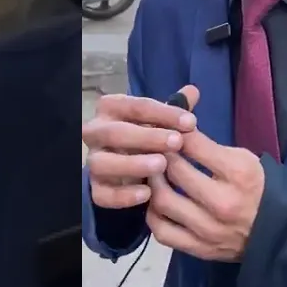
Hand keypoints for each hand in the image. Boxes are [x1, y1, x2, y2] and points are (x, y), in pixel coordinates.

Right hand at [82, 85, 199, 208]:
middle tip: (176, 142)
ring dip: (132, 164)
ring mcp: (93, 161)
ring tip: (161, 165)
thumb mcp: (162, 119)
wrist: (131, 165)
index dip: (165, 113)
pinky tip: (147, 194)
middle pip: (114, 132)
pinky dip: (122, 196)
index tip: (191, 122)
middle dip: (147, 137)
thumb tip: (193, 91)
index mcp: (111, 108)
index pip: (136, 106)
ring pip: (102, 163)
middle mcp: (96, 132)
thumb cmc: (148, 134)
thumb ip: (176, 106)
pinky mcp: (95, 188)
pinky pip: (102, 194)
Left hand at [146, 129, 264, 261]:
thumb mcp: (243, 159)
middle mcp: (222, 203)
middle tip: (155, 148)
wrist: (278, 230)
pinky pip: (163, 231)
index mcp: (238, 174)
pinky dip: (154, 214)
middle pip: (175, 171)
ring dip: (153, 183)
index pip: (194, 145)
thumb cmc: (258, 187)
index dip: (175, 133)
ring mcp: (208, 229)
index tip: (167, 130)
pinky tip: (156, 202)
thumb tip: (175, 132)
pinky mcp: (200, 249)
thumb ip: (209, 147)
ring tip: (153, 173)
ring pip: (163, 201)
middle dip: (160, 154)